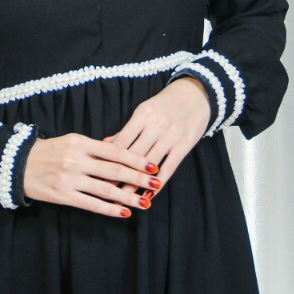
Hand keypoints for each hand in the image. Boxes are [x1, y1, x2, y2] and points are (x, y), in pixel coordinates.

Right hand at [23, 132, 161, 217]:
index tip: (153, 165)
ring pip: (105, 190)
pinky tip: (124, 213)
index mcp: (81, 143)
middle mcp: (76, 161)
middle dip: (138, 178)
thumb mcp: (72, 140)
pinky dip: (109, 209)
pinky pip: (91, 205)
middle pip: (114, 171)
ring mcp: (70, 180)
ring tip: (145, 201)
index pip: (115, 151)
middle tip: (157, 183)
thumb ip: (96, 147)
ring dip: (128, 197)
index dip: (136, 159)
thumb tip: (122, 150)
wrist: (18, 165)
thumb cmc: (51, 150)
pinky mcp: (63, 196)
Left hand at [105, 77, 211, 197]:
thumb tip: (105, 143)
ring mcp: (171, 136)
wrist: (196, 94)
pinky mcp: (184, 144)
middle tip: (104, 191)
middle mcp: (156, 126)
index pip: (121, 141)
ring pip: (149, 164)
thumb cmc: (166, 104)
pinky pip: (169, 167)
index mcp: (142, 115)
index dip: (108, 160)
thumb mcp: (145, 110)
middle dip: (118, 175)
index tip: (97, 175)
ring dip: (136, 183)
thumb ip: (127, 129)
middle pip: (132, 155)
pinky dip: (158, 182)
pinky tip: (150, 194)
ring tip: (124, 198)